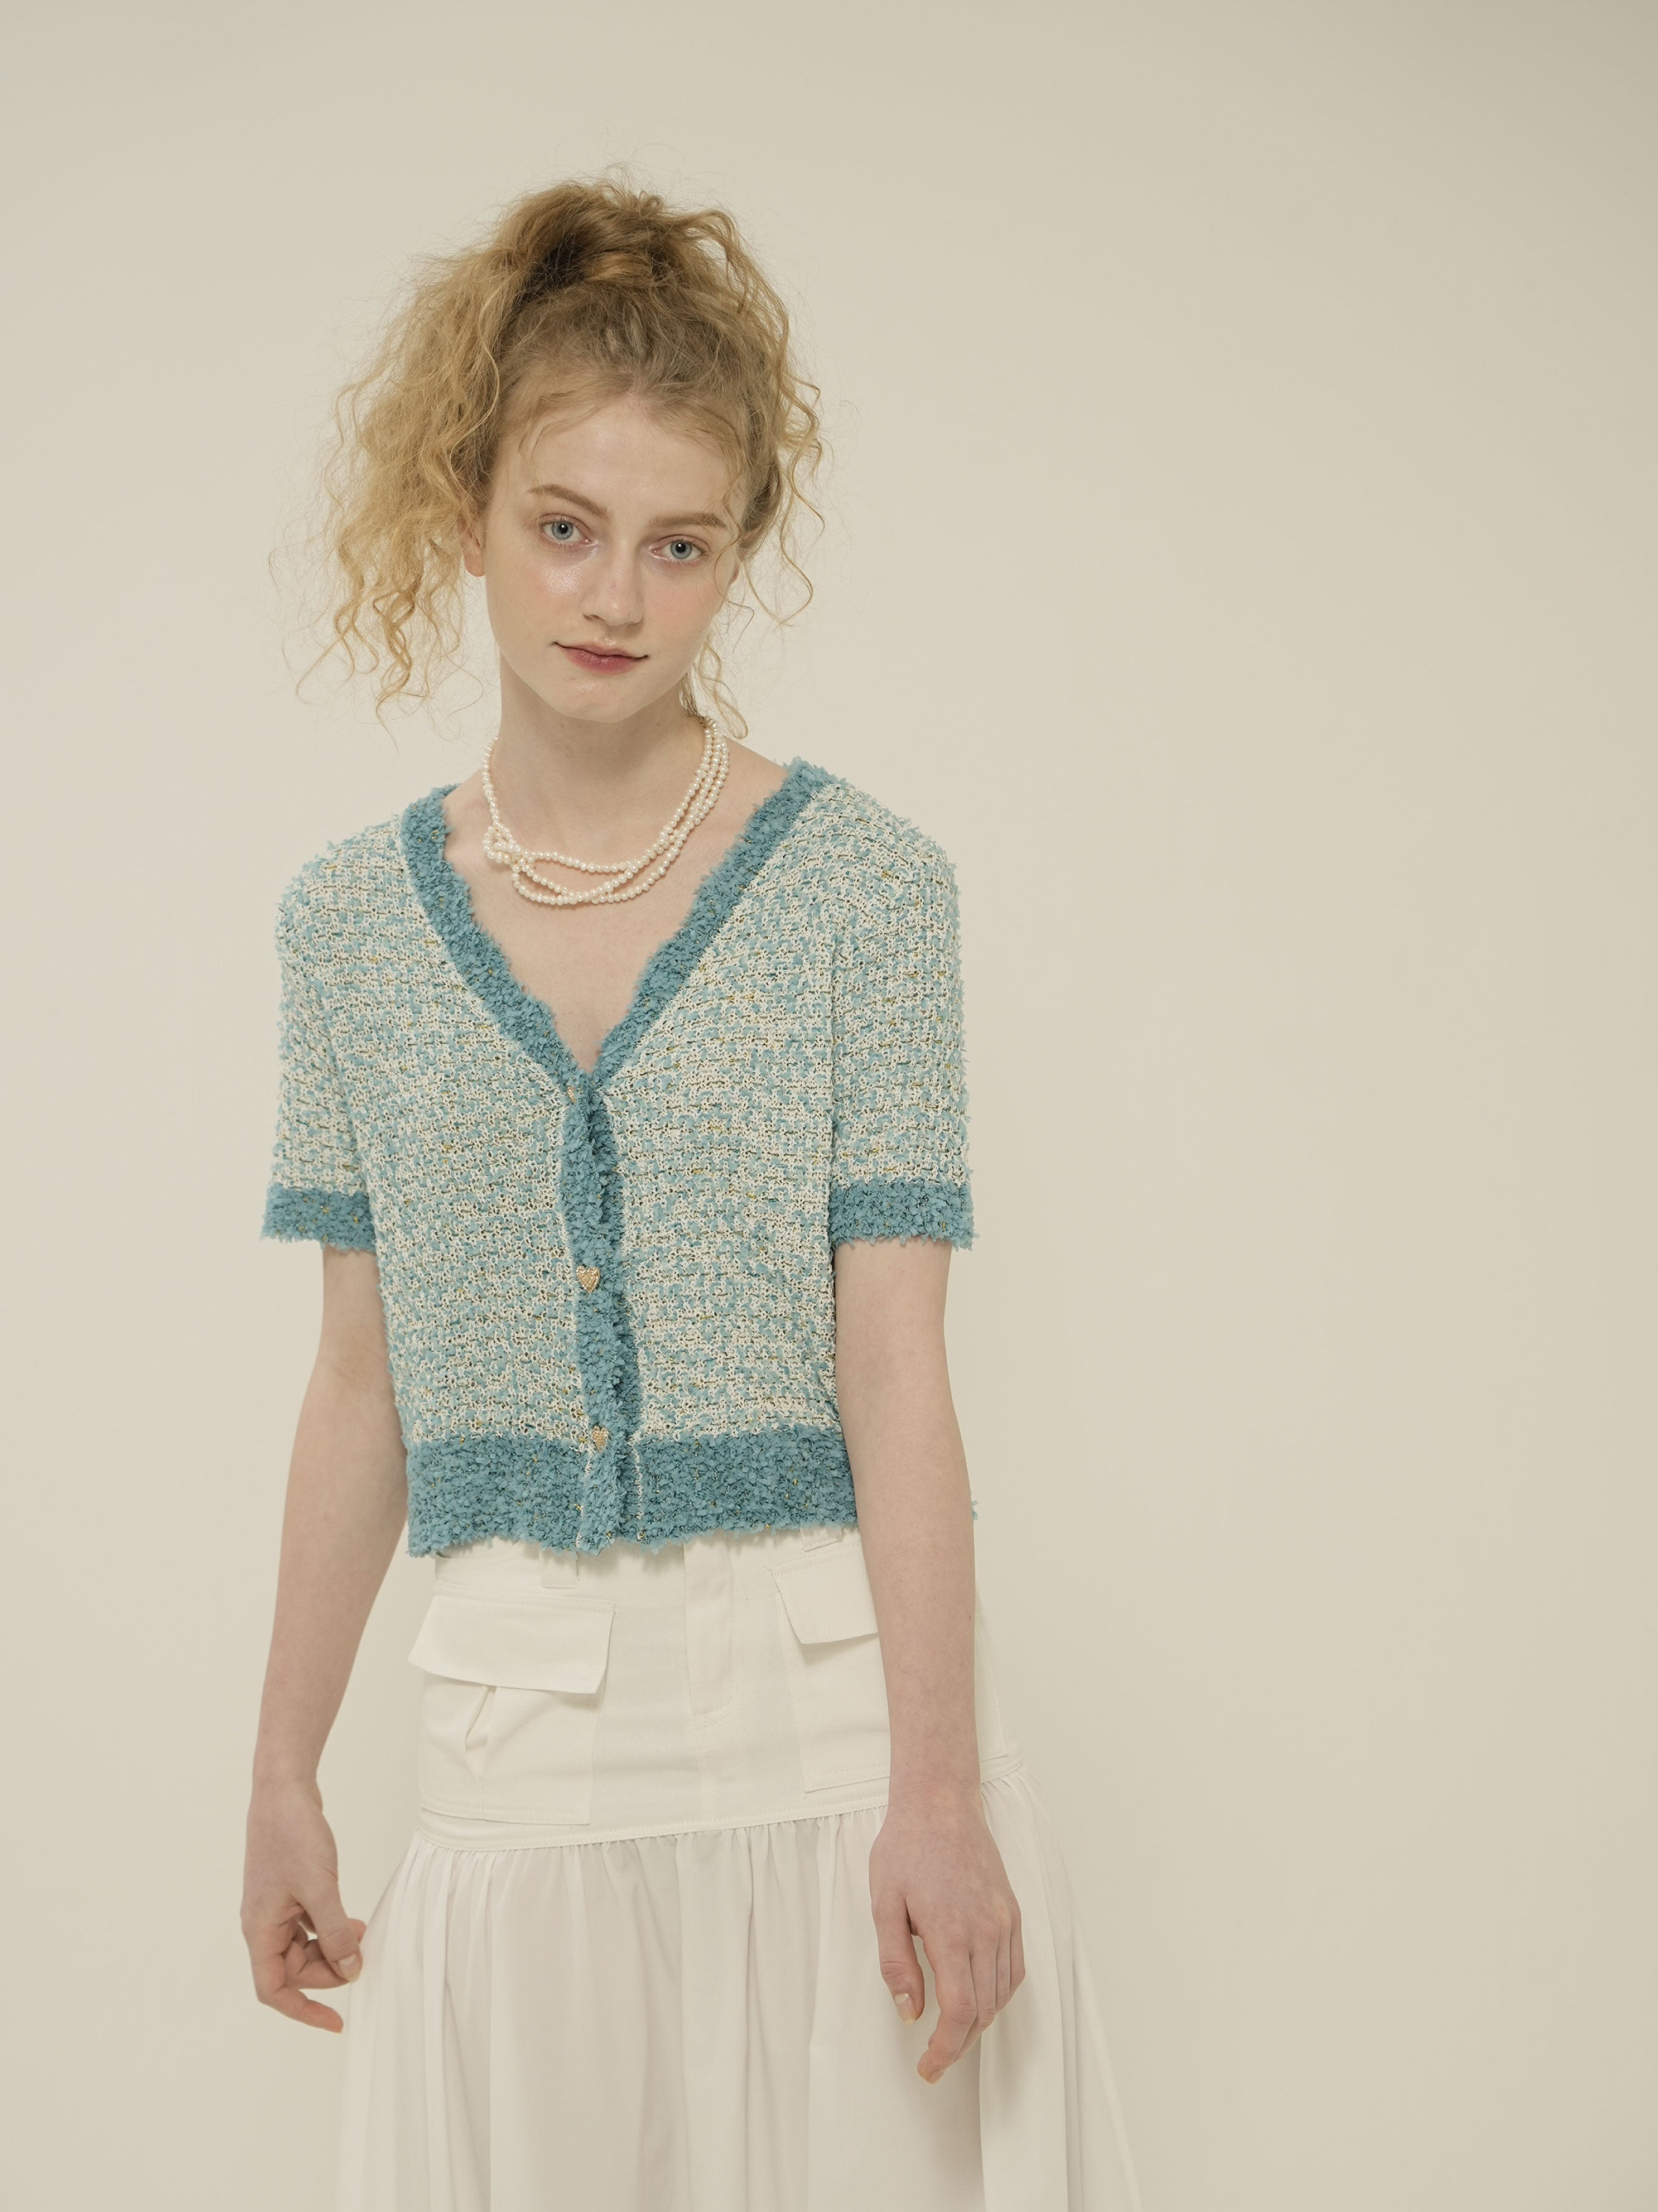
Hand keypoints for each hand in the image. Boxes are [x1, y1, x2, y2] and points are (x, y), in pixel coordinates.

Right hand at [242, 1778, 366, 2032]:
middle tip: (360, 1955)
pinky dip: (330, 1928)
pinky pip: (309, 1924)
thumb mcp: (320, 1888)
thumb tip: (349, 1970)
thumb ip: (334, 1932)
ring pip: (303, 1947)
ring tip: (361, 1934)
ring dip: (332, 1947)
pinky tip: (353, 1920)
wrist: (284, 1791)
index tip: (335, 2021)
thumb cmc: (293, 1836)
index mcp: (259, 1930)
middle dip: (328, 1969)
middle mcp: (263, 1924)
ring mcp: (275, 1907)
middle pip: (293, 1970)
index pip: (274, 1989)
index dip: (303, 2010)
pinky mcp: (289, 1891)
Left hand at [869, 1787, 1025, 2082]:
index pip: (960, 2011)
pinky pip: (1015, 1968)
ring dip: (979, 2022)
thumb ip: (896, 1964)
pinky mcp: (1012, 1912)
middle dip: (959, 2043)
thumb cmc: (906, 1849)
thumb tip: (911, 2012)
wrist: (940, 1802)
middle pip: (984, 2011)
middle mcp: (986, 1930)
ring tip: (951, 2031)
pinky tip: (979, 1996)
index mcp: (951, 1932)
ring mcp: (1004, 1921)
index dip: (946, 2049)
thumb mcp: (883, 1904)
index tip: (928, 2067)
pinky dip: (999, 1993)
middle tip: (933, 2057)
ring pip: (1002, 1993)